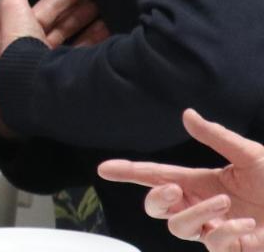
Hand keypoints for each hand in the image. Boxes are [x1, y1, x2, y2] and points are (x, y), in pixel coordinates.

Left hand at [0, 0, 99, 137]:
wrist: (19, 105)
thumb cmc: (13, 55)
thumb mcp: (13, 13)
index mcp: (13, 31)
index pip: (40, 9)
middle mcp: (28, 48)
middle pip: (58, 25)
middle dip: (78, 11)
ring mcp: (45, 66)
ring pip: (72, 42)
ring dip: (90, 27)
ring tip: (112, 15)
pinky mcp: (60, 80)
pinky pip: (80, 60)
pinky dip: (95, 48)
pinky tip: (111, 39)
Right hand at [101, 109, 263, 249]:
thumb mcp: (251, 154)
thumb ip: (217, 137)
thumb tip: (187, 114)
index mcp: (203, 182)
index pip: (157, 176)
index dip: (129, 172)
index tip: (104, 168)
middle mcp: (203, 206)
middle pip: (157, 206)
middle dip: (155, 197)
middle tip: (171, 187)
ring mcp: (215, 229)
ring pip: (179, 227)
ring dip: (198, 213)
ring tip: (226, 204)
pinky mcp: (231, 248)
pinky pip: (212, 243)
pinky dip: (227, 232)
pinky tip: (247, 226)